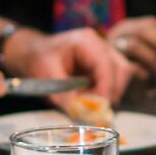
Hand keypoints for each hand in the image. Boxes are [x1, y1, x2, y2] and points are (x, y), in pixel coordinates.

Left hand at [8, 26, 133, 102]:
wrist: (34, 54)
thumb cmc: (39, 59)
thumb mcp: (46, 75)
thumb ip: (64, 93)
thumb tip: (79, 112)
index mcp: (86, 42)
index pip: (106, 65)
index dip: (106, 87)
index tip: (99, 107)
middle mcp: (100, 45)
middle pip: (121, 69)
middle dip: (111, 92)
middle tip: (94, 108)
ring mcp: (104, 55)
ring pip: (121, 76)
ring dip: (109, 93)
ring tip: (89, 102)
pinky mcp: (103, 66)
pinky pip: (113, 81)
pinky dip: (104, 93)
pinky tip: (88, 97)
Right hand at [105, 16, 155, 78]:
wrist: (101, 81)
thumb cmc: (127, 64)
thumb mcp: (142, 49)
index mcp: (128, 27)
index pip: (150, 23)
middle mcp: (119, 34)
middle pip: (142, 31)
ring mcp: (112, 48)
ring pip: (134, 45)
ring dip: (152, 57)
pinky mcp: (109, 65)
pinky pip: (127, 65)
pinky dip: (140, 70)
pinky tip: (145, 75)